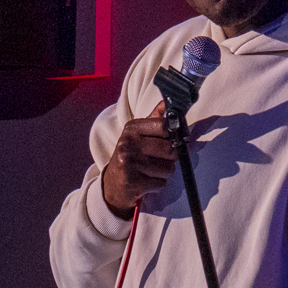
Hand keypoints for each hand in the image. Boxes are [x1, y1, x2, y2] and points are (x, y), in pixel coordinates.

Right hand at [101, 103, 178, 217]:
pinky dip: (157, 186)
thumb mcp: (138, 135)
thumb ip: (155, 119)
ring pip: (168, 169)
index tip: (172, 141)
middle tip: (159, 161)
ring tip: (150, 172)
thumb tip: (167, 102)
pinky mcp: (132, 181)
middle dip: (171, 159)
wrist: (113, 185)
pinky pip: (161, 183)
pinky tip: (146, 182)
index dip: (174, 136)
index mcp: (132, 128)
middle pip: (170, 150)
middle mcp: (128, 143)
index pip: (165, 126)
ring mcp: (128, 162)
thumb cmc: (131, 157)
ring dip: (164, 174)